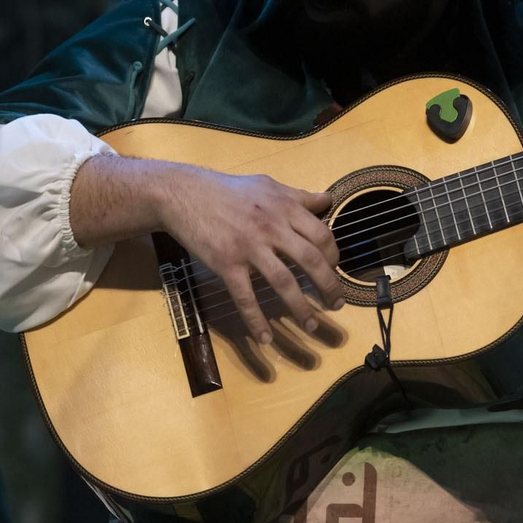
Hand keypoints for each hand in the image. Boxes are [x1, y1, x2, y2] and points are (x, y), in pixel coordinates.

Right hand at [157, 167, 343, 345]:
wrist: (184, 193)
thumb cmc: (228, 190)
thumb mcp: (268, 184)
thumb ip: (299, 196)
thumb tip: (327, 199)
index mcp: (285, 208)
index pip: (321, 235)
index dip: (333, 256)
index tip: (335, 270)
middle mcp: (272, 228)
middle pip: (311, 260)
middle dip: (329, 286)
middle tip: (337, 304)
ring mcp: (249, 247)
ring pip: (284, 282)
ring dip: (301, 308)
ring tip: (312, 326)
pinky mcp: (227, 263)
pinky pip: (245, 297)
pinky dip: (256, 320)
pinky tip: (265, 338)